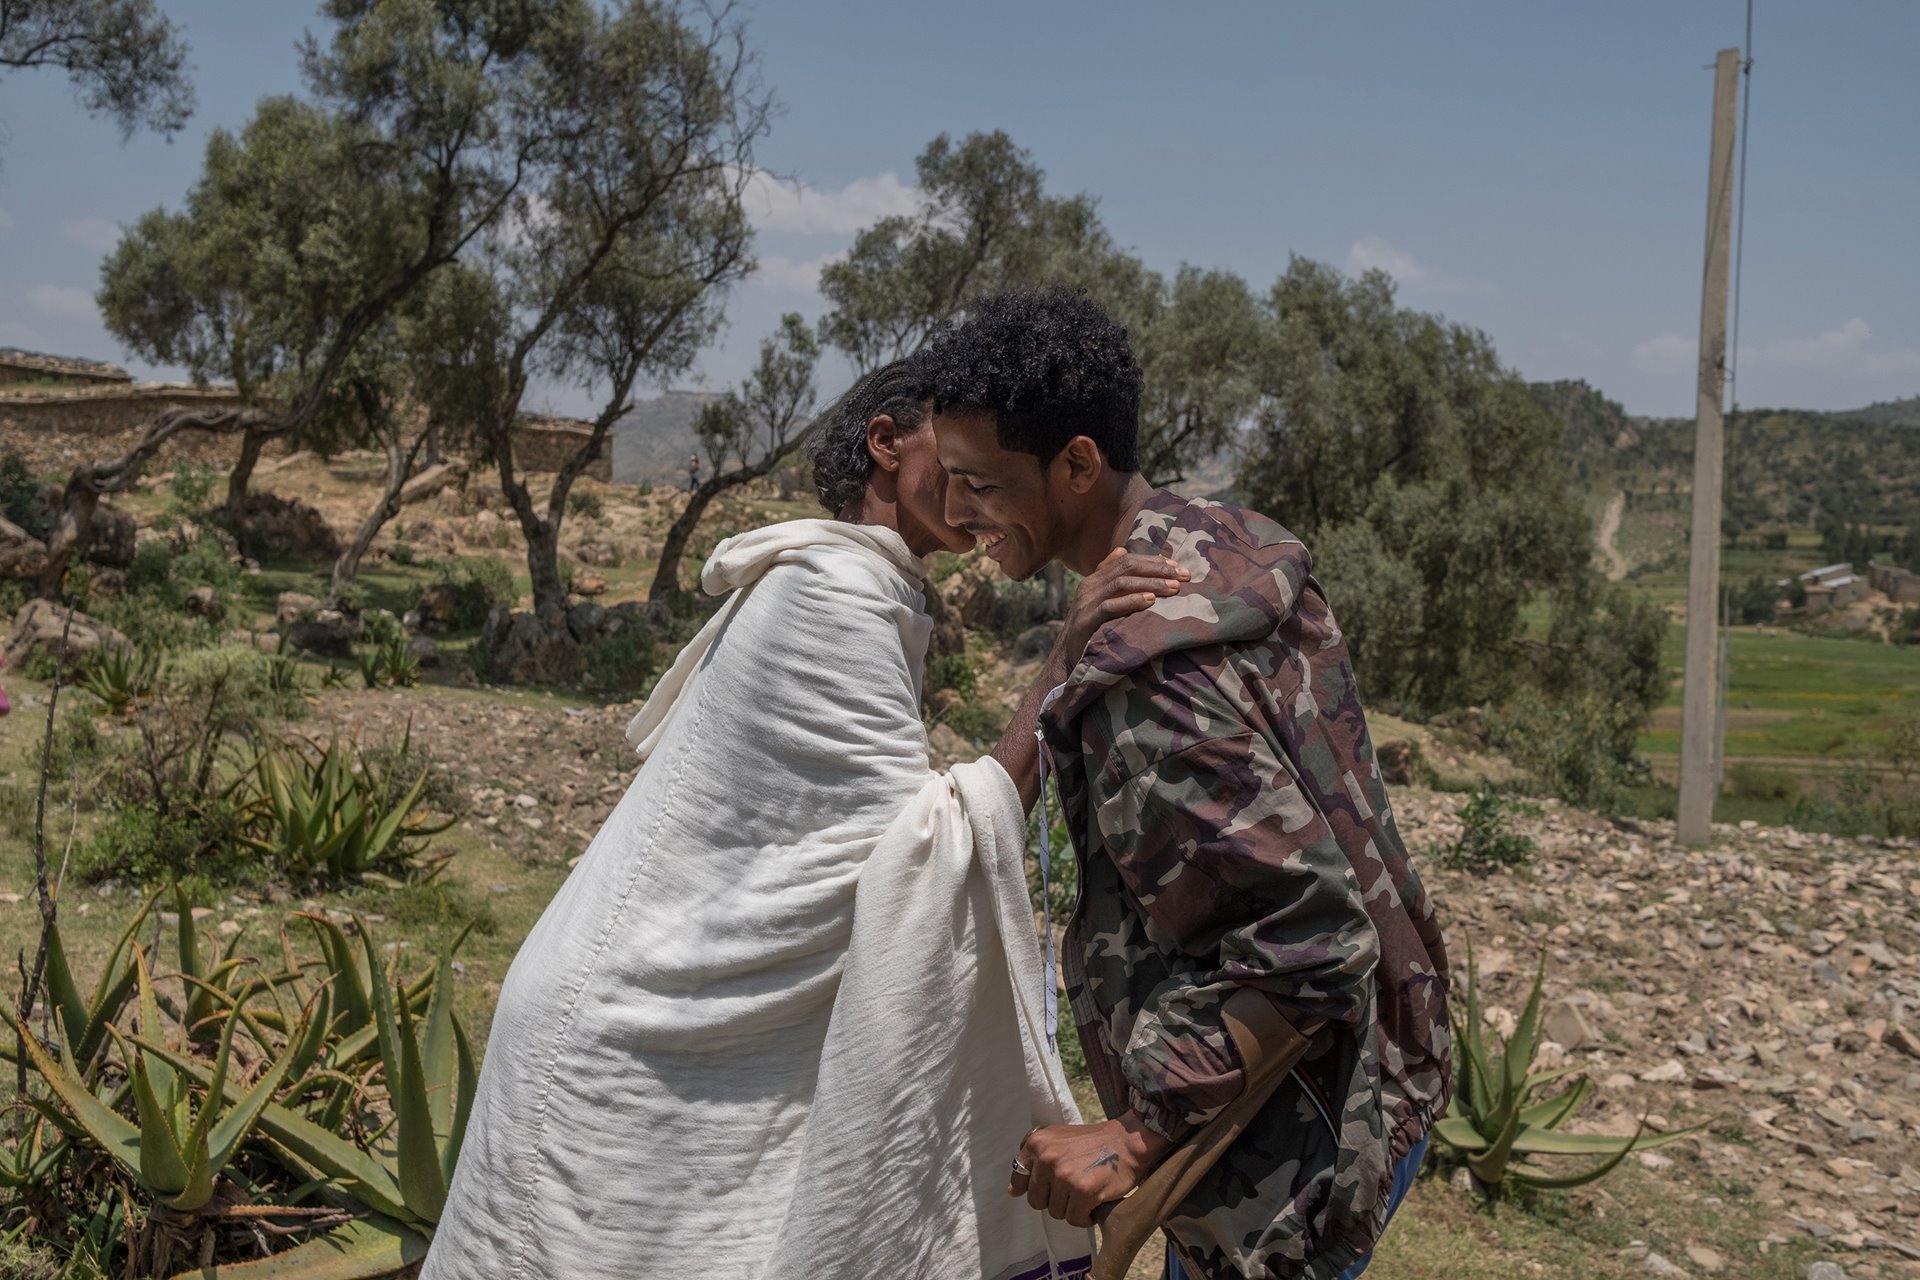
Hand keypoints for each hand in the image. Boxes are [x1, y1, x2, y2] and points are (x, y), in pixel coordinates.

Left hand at [1008, 1115, 1174, 1226]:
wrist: (1128, 1141)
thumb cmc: (1093, 1143)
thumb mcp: (1058, 1140)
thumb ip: (1035, 1161)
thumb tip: (1013, 1192)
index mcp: (1037, 1143)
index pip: (1019, 1177)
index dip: (1034, 1186)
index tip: (1049, 1186)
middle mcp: (1047, 1158)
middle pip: (1037, 1201)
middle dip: (1055, 1200)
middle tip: (1073, 1189)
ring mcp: (1064, 1175)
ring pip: (1056, 1212)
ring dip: (1072, 1209)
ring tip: (1086, 1193)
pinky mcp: (1083, 1191)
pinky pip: (1075, 1219)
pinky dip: (1086, 1217)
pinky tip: (1095, 1202)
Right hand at [1057, 549, 1187, 663]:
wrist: (1066, 660)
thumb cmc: (1091, 632)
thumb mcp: (1101, 602)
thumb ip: (1112, 579)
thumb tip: (1122, 550)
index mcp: (1095, 579)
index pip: (1127, 560)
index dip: (1153, 561)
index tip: (1178, 567)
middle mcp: (1090, 586)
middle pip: (1126, 568)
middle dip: (1157, 570)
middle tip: (1183, 576)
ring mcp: (1086, 603)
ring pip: (1121, 583)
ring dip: (1150, 584)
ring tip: (1173, 588)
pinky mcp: (1086, 621)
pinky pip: (1110, 606)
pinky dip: (1131, 601)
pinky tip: (1150, 601)